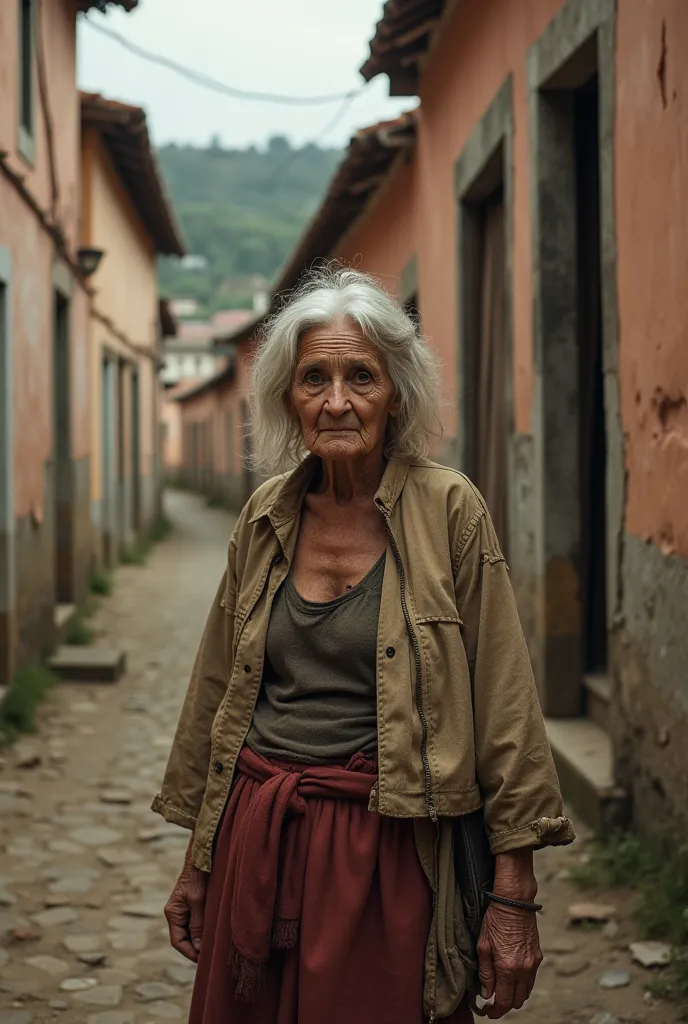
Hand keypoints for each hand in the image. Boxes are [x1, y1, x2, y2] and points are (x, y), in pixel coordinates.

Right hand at [164, 839, 208, 961]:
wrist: (202, 854)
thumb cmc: (198, 875)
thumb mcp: (198, 900)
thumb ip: (197, 924)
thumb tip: (198, 948)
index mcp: (173, 913)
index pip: (177, 942)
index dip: (189, 953)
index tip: (203, 960)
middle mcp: (176, 912)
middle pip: (184, 939)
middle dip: (196, 949)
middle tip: (211, 956)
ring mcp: (185, 908)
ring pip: (191, 931)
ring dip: (201, 939)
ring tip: (214, 947)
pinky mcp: (193, 903)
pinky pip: (197, 922)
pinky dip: (204, 930)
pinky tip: (215, 932)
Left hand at [475, 902, 542, 1017]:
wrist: (515, 902)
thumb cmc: (496, 920)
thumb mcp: (483, 946)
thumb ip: (486, 973)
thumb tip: (487, 994)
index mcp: (507, 968)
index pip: (503, 1002)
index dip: (495, 1011)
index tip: (488, 1012)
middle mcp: (523, 970)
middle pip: (516, 1001)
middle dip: (504, 1005)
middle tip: (493, 1002)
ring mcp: (533, 964)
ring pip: (526, 992)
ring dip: (514, 995)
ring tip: (502, 989)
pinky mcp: (538, 957)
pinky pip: (531, 979)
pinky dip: (522, 983)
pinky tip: (512, 976)